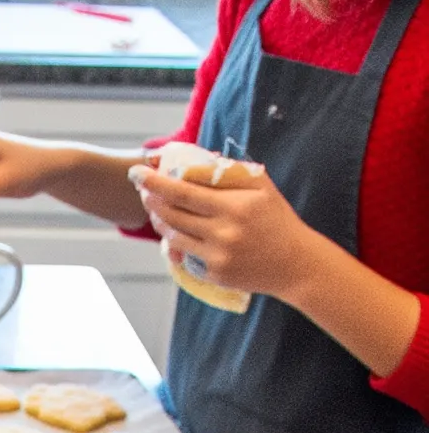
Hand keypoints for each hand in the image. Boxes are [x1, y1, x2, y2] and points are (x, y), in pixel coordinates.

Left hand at [129, 158, 317, 301]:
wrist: (295, 264)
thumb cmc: (277, 219)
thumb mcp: (261, 186)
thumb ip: (230, 171)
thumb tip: (198, 157)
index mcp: (233, 206)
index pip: (183, 192)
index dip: (156, 182)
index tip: (137, 172)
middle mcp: (223, 232)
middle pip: (172, 214)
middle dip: (152, 200)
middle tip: (143, 190)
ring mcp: (217, 256)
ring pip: (174, 237)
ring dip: (160, 222)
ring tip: (156, 210)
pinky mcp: (215, 274)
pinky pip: (186, 256)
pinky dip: (177, 243)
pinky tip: (175, 233)